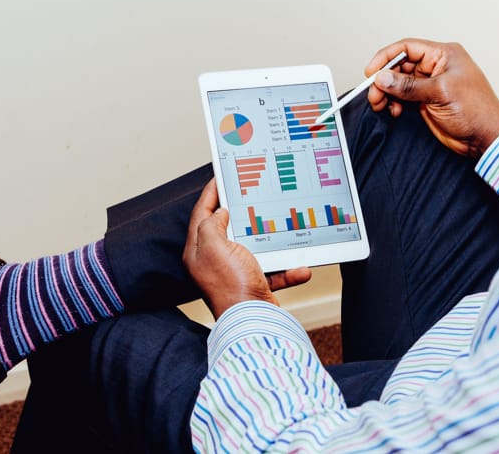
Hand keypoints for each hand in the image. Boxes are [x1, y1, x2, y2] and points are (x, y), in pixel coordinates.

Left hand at [182, 180, 311, 318]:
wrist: (252, 322)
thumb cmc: (230, 285)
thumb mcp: (214, 246)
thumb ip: (212, 224)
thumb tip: (220, 213)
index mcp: (198, 251)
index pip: (201, 214)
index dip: (210, 193)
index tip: (219, 177)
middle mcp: (214, 262)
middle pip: (226, 228)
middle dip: (240, 212)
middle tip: (250, 193)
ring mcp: (235, 273)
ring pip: (254, 248)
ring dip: (271, 242)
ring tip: (280, 226)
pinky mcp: (254, 285)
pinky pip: (273, 270)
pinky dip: (287, 269)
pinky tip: (300, 267)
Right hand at [365, 39, 498, 158]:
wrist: (485, 137)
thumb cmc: (476, 110)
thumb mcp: (440, 93)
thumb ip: (409, 86)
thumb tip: (383, 78)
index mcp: (444, 55)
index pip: (407, 48)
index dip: (386, 58)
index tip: (371, 72)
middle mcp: (436, 67)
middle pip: (400, 66)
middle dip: (384, 79)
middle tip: (374, 94)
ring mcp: (430, 84)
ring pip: (399, 83)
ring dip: (387, 93)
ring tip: (380, 104)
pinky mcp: (426, 101)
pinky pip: (403, 97)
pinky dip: (394, 103)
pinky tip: (394, 111)